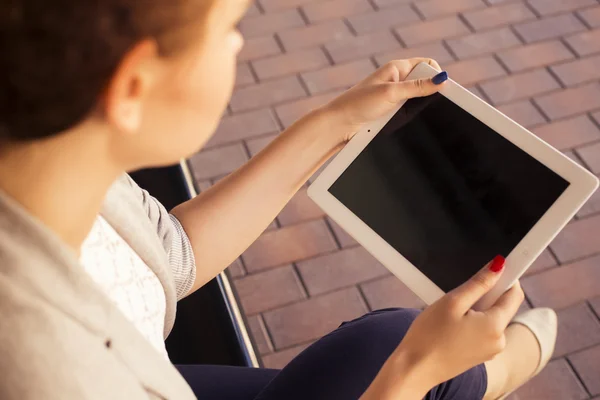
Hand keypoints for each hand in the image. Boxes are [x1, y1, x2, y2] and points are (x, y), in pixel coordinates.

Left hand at [321, 58, 446, 144]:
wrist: (338, 125)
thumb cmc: (359, 104)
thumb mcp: (391, 93)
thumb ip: (417, 87)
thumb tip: (442, 80)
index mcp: (396, 68)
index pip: (426, 64)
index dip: (436, 75)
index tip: (442, 89)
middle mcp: (396, 80)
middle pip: (423, 84)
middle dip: (427, 95)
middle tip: (423, 106)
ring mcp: (393, 97)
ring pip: (416, 101)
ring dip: (416, 110)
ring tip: (404, 115)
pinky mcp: (389, 112)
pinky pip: (407, 113)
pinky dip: (408, 118)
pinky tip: (403, 123)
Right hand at [362, 257, 524, 399]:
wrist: (415, 369)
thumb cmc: (429, 336)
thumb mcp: (453, 301)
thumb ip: (479, 283)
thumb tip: (498, 267)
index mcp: (495, 326)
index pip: (515, 294)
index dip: (506, 277)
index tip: (493, 268)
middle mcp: (499, 341)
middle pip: (502, 306)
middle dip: (485, 295)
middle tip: (459, 295)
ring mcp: (490, 350)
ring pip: (490, 318)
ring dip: (476, 309)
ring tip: (451, 314)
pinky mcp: (479, 355)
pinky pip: (482, 331)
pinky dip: (471, 322)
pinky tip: (451, 326)